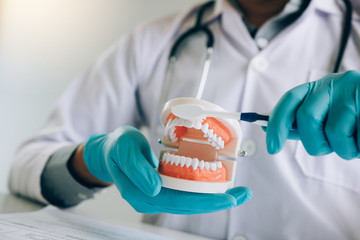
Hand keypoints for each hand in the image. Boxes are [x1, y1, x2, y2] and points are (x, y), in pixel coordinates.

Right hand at [83, 126, 251, 213]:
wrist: (110, 150)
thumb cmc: (117, 148)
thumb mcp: (124, 151)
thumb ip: (138, 170)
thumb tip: (156, 189)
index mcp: (141, 195)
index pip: (178, 202)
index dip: (204, 201)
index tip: (228, 198)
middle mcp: (151, 200)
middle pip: (189, 205)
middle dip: (217, 201)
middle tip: (243, 194)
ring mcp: (157, 196)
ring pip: (190, 202)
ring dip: (214, 198)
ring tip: (238, 192)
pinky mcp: (163, 189)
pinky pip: (186, 194)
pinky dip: (204, 191)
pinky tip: (219, 187)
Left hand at [266, 71, 359, 159]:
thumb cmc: (356, 116)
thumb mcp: (328, 114)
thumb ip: (302, 123)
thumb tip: (270, 131)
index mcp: (319, 87)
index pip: (289, 101)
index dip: (276, 124)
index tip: (272, 147)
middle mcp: (336, 83)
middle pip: (307, 120)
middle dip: (316, 143)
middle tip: (332, 144)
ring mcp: (356, 91)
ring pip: (335, 134)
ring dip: (344, 149)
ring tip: (356, 139)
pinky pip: (358, 140)